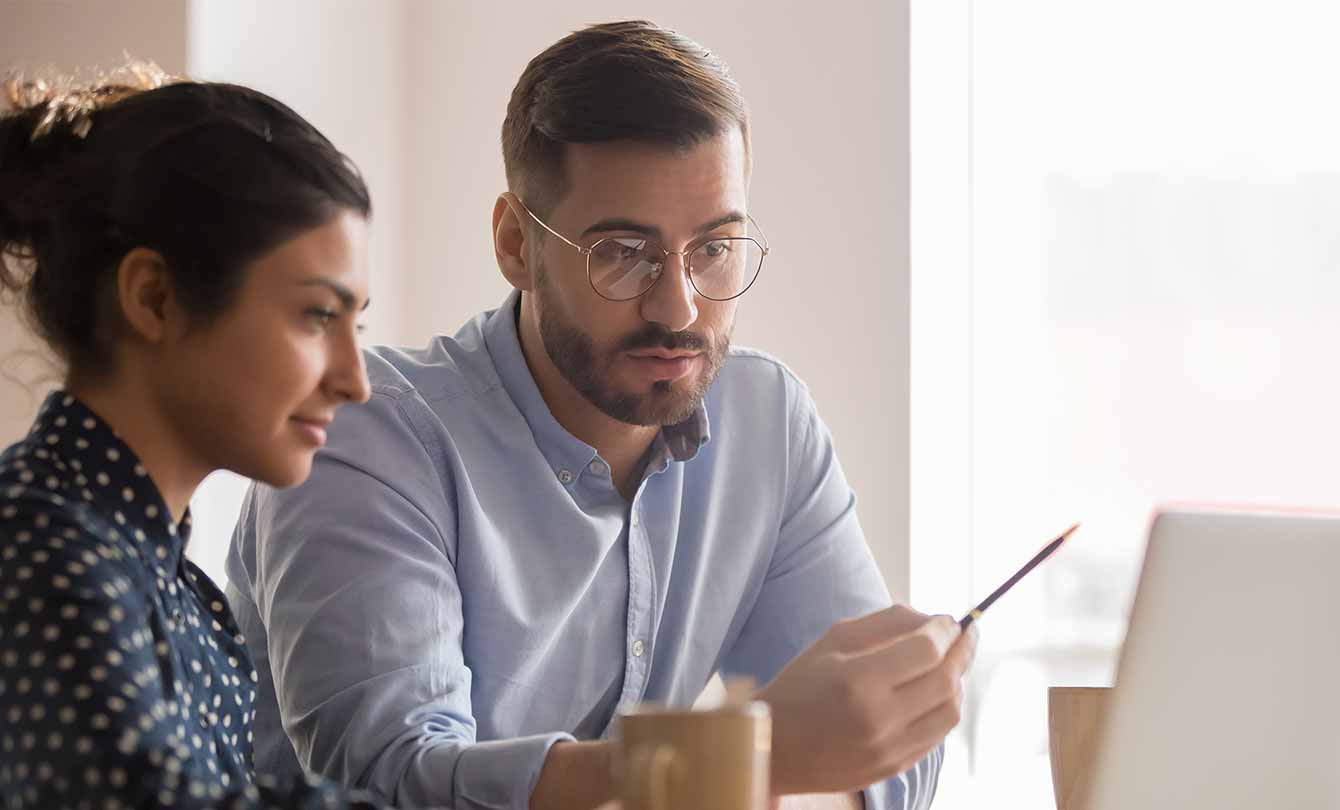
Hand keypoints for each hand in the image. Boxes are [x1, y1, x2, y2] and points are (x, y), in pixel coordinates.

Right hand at [755, 605, 976, 795]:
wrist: (775, 747)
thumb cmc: (801, 684)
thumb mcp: (833, 640)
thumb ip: (887, 622)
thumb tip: (935, 620)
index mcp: (857, 681)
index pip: (926, 650)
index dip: (946, 630)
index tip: (951, 620)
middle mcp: (877, 719)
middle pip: (945, 679)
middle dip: (963, 650)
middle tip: (967, 634)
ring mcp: (888, 749)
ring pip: (949, 711)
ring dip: (957, 681)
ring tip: (952, 663)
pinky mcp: (893, 768)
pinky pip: (937, 735)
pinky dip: (944, 707)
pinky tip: (936, 692)